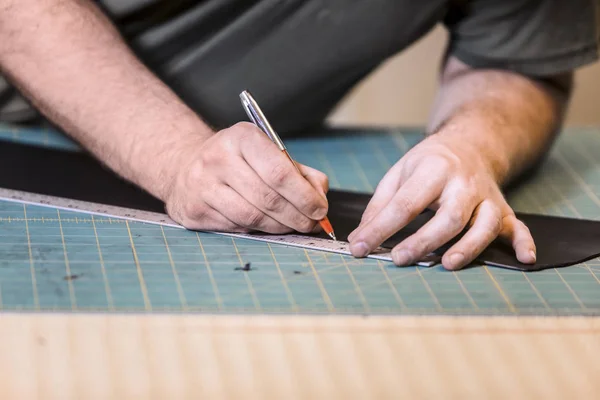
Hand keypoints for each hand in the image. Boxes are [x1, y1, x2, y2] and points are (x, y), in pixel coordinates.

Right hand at [164, 122, 328, 233]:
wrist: (186, 165)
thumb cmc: (238, 161)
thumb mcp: (269, 153)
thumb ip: (300, 173)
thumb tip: (319, 198)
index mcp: (242, 137)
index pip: (279, 172)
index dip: (304, 196)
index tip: (319, 210)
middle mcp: (218, 158)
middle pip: (268, 198)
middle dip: (297, 216)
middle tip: (310, 224)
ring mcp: (202, 185)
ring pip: (253, 217)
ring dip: (279, 227)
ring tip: (291, 226)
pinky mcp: (195, 210)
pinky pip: (237, 227)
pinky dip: (258, 230)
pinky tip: (265, 224)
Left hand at [347, 134, 535, 269]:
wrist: (470, 143)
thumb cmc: (429, 163)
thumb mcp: (399, 173)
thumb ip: (380, 205)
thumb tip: (359, 238)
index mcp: (432, 170)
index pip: (405, 204)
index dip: (381, 228)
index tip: (359, 248)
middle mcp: (463, 184)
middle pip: (449, 216)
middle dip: (424, 240)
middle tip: (399, 258)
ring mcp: (486, 197)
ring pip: (484, 224)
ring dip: (468, 246)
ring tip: (448, 264)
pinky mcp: (503, 209)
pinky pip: (518, 226)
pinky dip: (523, 242)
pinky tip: (524, 259)